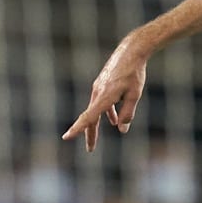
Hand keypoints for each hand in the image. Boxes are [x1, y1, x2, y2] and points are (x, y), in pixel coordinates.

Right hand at [62, 35, 149, 151]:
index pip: (89, 116)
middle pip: (91, 118)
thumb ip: (127, 113)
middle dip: (90, 134)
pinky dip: (106, 113)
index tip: (66, 137)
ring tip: (94, 141)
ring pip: (96, 111)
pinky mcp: (103, 85)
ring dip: (96, 126)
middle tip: (90, 150)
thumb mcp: (135, 95)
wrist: (131, 52)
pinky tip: (113, 121)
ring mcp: (99, 88)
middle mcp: (98, 93)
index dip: (78, 128)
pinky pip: (102, 103)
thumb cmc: (134, 73)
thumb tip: (122, 129)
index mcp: (104, 97)